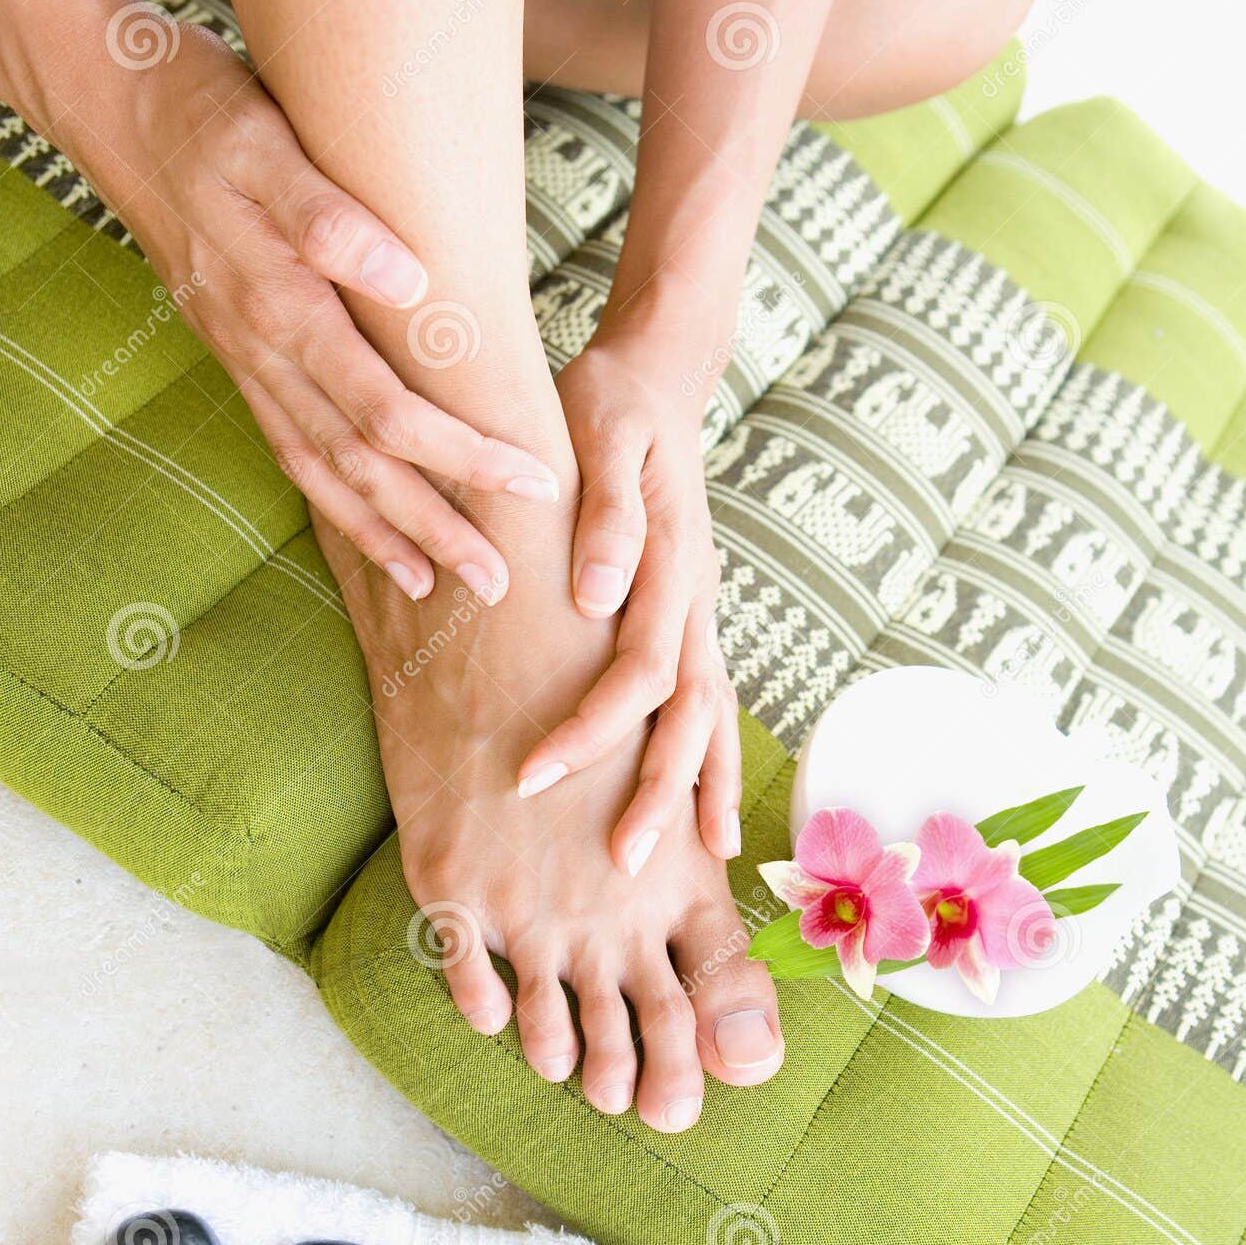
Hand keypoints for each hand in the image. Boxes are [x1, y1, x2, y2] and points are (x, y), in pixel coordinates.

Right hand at [73, 21, 557, 600]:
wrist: (112, 109)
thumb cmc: (200, 114)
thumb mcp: (263, 142)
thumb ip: (328, 217)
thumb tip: (407, 280)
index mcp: (282, 309)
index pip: (388, 409)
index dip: (462, 454)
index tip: (533, 481)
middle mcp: (264, 354)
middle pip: (361, 466)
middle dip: (434, 528)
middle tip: (498, 585)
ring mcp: (248, 364)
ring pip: (322, 474)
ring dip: (383, 536)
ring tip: (437, 587)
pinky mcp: (241, 361)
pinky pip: (291, 452)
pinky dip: (335, 504)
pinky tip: (370, 532)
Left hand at [517, 339, 740, 874]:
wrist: (656, 380)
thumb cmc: (612, 407)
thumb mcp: (601, 436)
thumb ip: (607, 515)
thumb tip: (599, 595)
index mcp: (671, 565)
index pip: (638, 671)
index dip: (591, 729)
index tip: (532, 775)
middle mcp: (696, 600)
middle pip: (687, 715)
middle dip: (657, 793)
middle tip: (623, 864)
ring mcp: (701, 614)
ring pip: (712, 717)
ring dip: (701, 790)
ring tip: (696, 861)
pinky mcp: (690, 619)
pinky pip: (709, 703)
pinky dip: (713, 761)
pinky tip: (709, 814)